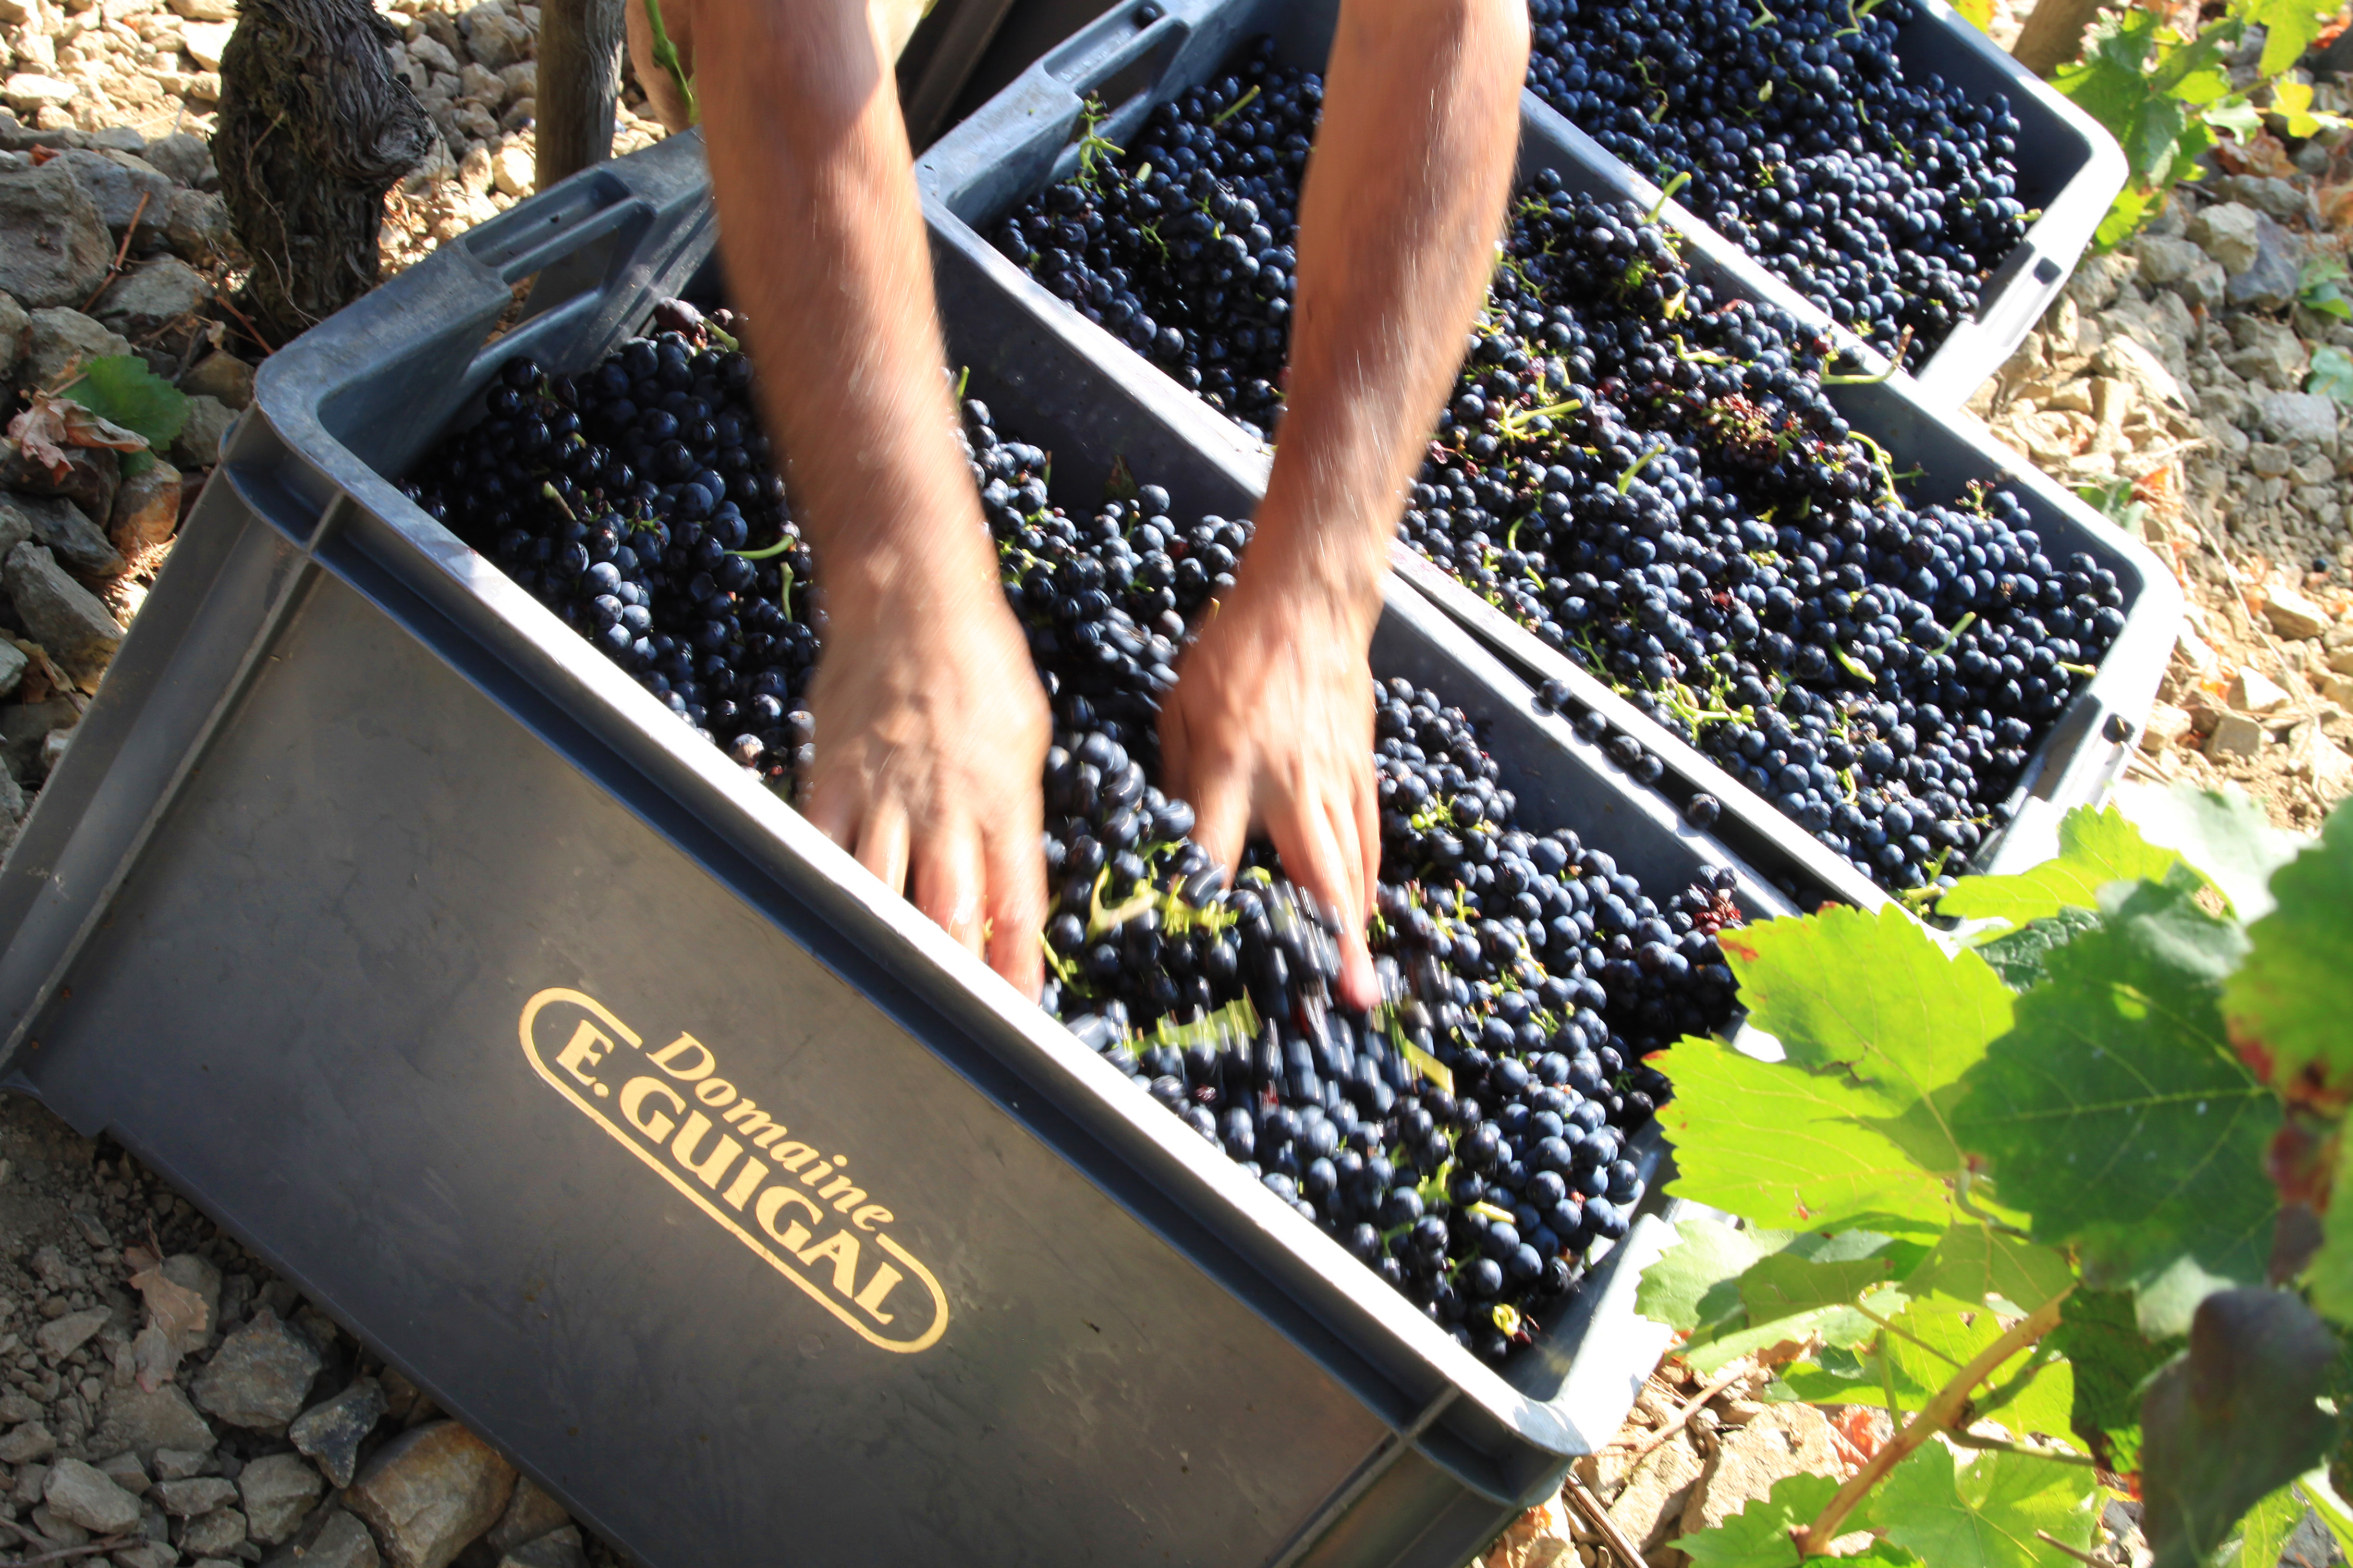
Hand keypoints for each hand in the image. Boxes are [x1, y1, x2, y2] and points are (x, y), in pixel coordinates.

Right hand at [799, 572, 1050, 996]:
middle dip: (953, 983)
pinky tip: (818, 935)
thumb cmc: (980, 664)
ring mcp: (882, 797)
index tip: (1020, 1023)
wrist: (910, 596)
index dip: (1017, 972)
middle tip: (953, 1033)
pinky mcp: (829, 780)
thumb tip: (1014, 883)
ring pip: (881, 896)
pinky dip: (820, 897)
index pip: (1017, 906)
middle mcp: (945, 809)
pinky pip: (820, 852)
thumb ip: (1017, 816)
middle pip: (949, 915)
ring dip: (885, 954)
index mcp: (1005, 802)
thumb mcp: (1027, 741)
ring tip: (883, 1007)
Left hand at [1161, 553, 1381, 1010]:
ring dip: (1355, 927)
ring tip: (1360, 984)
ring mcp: (1335, 780)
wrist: (1309, 602)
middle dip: (1330, 941)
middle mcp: (1290, 782)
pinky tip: (1364, 917)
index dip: (1202, 899)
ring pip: (1352, 865)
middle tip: (1342, 1000)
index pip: (1213, 847)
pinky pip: (1369, 838)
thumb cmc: (1233, 650)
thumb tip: (1171, 843)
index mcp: (1232, 764)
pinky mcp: (1362, 771)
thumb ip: (1175, 777)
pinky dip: (1369, 883)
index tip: (1197, 945)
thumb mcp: (1179, 706)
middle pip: (1315, 873)